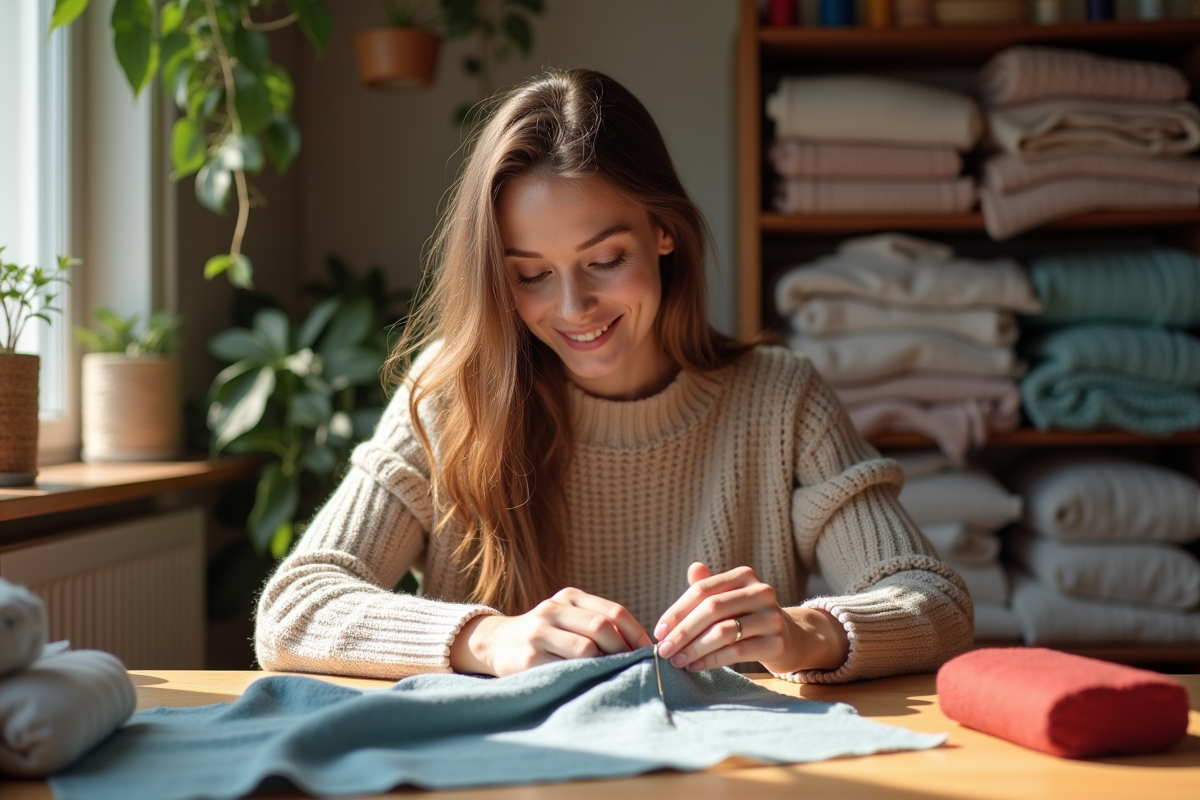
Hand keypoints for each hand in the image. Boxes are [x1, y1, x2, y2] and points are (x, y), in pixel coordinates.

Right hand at [449, 587, 652, 676]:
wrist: (495, 643)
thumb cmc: (544, 634)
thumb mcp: (567, 617)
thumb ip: (596, 623)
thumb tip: (640, 648)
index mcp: (568, 597)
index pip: (613, 611)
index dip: (636, 633)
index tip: (648, 653)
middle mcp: (552, 610)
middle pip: (602, 627)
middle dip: (623, 650)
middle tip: (633, 668)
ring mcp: (538, 633)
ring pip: (586, 648)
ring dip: (606, 665)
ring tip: (613, 676)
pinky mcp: (528, 659)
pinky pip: (566, 669)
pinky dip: (585, 676)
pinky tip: (590, 682)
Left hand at [653, 562, 848, 673]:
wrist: (790, 638)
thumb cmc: (747, 617)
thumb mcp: (728, 599)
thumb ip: (708, 587)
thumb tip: (693, 568)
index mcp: (744, 576)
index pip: (703, 590)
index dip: (677, 611)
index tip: (659, 631)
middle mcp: (761, 591)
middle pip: (712, 609)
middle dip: (683, 632)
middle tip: (663, 650)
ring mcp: (771, 616)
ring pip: (723, 631)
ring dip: (694, 648)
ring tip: (676, 661)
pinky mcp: (777, 642)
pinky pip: (737, 651)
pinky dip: (712, 660)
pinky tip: (696, 666)